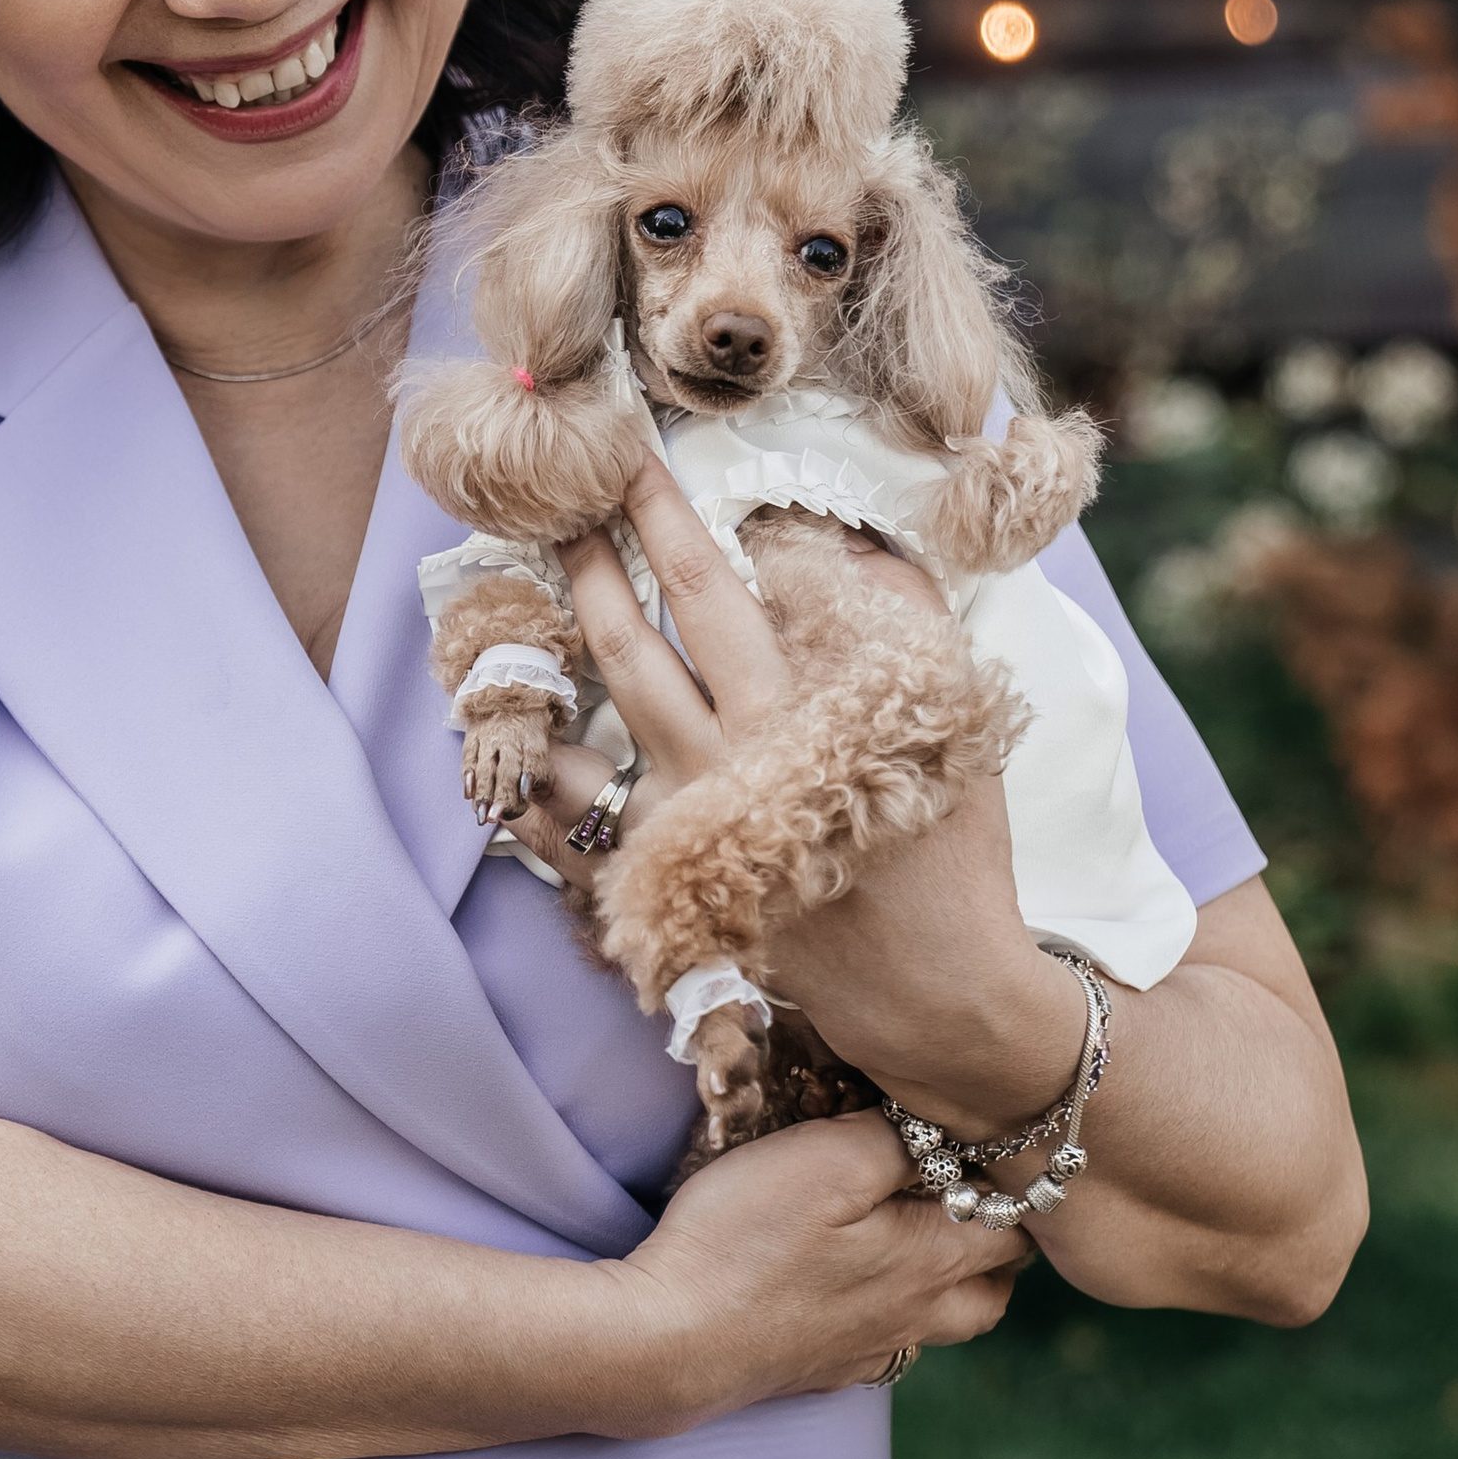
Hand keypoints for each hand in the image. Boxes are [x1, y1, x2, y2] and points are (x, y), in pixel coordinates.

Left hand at [494, 454, 1080, 1146]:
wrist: (941, 998)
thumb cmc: (955, 861)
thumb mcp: (951, 731)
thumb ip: (905, 626)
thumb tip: (852, 540)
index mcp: (807, 713)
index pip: (729, 590)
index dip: (682, 519)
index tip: (647, 459)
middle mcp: (737, 757)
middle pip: (654, 631)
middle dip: (614, 545)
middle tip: (584, 475)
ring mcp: (695, 818)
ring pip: (613, 701)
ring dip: (577, 622)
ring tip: (549, 559)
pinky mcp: (675, 877)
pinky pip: (583, 820)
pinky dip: (540, 774)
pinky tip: (502, 727)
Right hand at [586, 1108, 1029, 1433]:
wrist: (672, 1342)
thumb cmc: (747, 1241)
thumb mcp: (825, 1160)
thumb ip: (898, 1140)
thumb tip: (943, 1130)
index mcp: (932, 1259)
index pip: (1019, 1226)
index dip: (1015, 1182)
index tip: (987, 1144)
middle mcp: (917, 1314)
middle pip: (997, 1284)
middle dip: (999, 1237)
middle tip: (966, 1189)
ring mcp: (870, 1349)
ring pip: (949, 1323)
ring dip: (955, 1282)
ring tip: (923, 1238)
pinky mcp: (824, 1369)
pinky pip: (891, 1345)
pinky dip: (898, 1315)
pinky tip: (860, 1290)